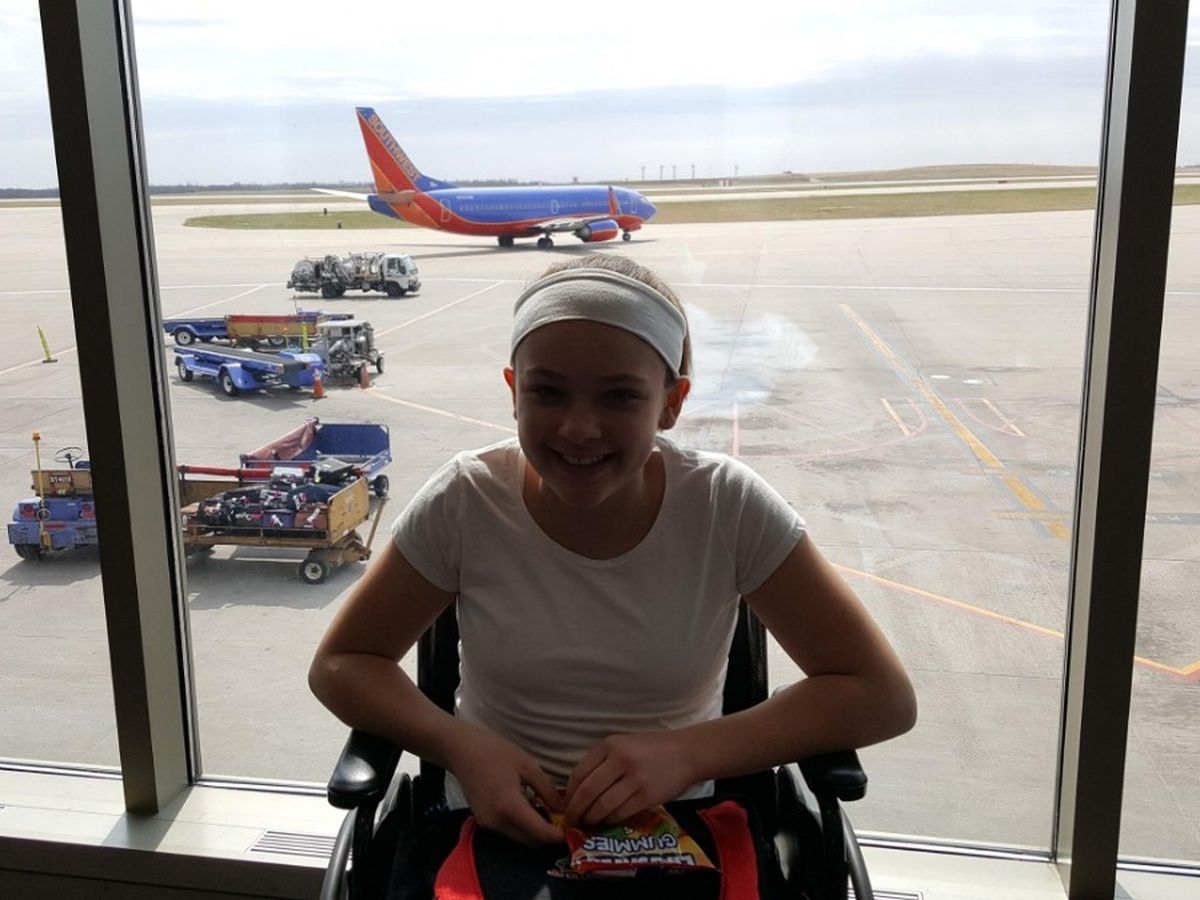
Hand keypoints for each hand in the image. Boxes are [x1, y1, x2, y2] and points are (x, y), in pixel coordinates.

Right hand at [446, 723, 563, 845]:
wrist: (462, 751)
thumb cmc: (495, 752)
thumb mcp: (528, 766)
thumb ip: (548, 791)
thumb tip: (564, 810)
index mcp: (509, 807)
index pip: (539, 833)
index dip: (558, 835)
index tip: (573, 829)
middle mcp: (497, 822)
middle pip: (530, 841)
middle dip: (548, 835)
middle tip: (563, 820)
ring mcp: (488, 825)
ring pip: (520, 839)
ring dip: (535, 831)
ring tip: (545, 808)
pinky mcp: (483, 823)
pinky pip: (509, 832)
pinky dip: (522, 826)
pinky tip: (528, 806)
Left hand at [563, 731, 695, 827]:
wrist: (686, 752)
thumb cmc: (651, 750)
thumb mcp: (623, 744)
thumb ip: (601, 762)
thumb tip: (577, 791)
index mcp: (610, 745)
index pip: (579, 773)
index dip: (569, 794)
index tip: (565, 806)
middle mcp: (621, 760)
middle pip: (588, 792)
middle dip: (576, 811)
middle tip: (572, 821)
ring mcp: (635, 778)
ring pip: (602, 806)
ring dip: (592, 818)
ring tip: (589, 823)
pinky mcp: (648, 796)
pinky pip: (621, 813)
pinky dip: (611, 820)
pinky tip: (609, 820)